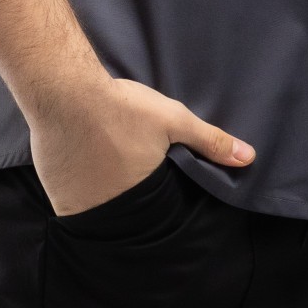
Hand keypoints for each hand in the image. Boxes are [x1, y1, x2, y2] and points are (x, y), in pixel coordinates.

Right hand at [28, 75, 256, 217]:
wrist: (66, 93)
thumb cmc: (121, 107)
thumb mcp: (172, 120)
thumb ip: (210, 141)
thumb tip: (248, 158)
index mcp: (144, 197)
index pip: (157, 213)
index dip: (158, 200)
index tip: (155, 187)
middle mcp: (113, 212)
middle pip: (127, 215)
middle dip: (130, 199)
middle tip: (125, 172)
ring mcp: (83, 209)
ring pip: (100, 213)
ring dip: (104, 199)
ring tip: (104, 172)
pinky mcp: (59, 201)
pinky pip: (75, 208)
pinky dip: (81, 196)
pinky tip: (83, 174)